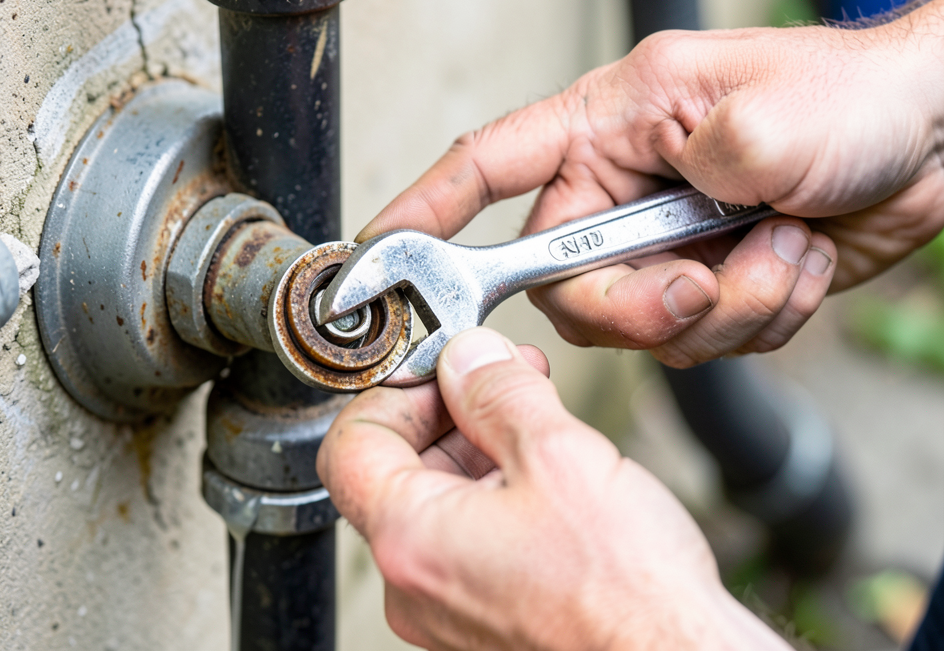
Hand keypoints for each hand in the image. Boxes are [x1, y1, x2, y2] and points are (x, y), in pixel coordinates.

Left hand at [318, 327, 789, 650]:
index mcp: (410, 539)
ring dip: (480, 448)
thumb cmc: (626, 594)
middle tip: (502, 376)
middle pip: (397, 469)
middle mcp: (413, 583)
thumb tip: (466, 356)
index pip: (351, 442)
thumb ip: (497, 391)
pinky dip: (496, 493)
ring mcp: (446, 608)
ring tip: (537, 418)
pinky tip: (548, 472)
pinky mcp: (483, 620)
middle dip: (450, 411)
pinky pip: (467, 540)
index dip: (397, 390)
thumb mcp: (558, 455)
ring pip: (437, 503)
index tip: (445, 368)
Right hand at [358, 3, 943, 365]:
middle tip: (704, 282)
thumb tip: (639, 243)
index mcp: (612, 126)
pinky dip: (763, 316)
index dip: (426, 208)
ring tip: (783, 247)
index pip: (491, 164)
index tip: (378, 251)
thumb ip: (687, 175)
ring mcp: (665, 242)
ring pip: (641, 327)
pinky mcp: (710, 283)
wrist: (934, 139)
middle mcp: (624, 188)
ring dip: (728, 307)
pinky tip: (799, 260)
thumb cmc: (851, 94)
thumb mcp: (769, 115)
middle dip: (640, 305)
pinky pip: (703, 342)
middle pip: (566, 287)